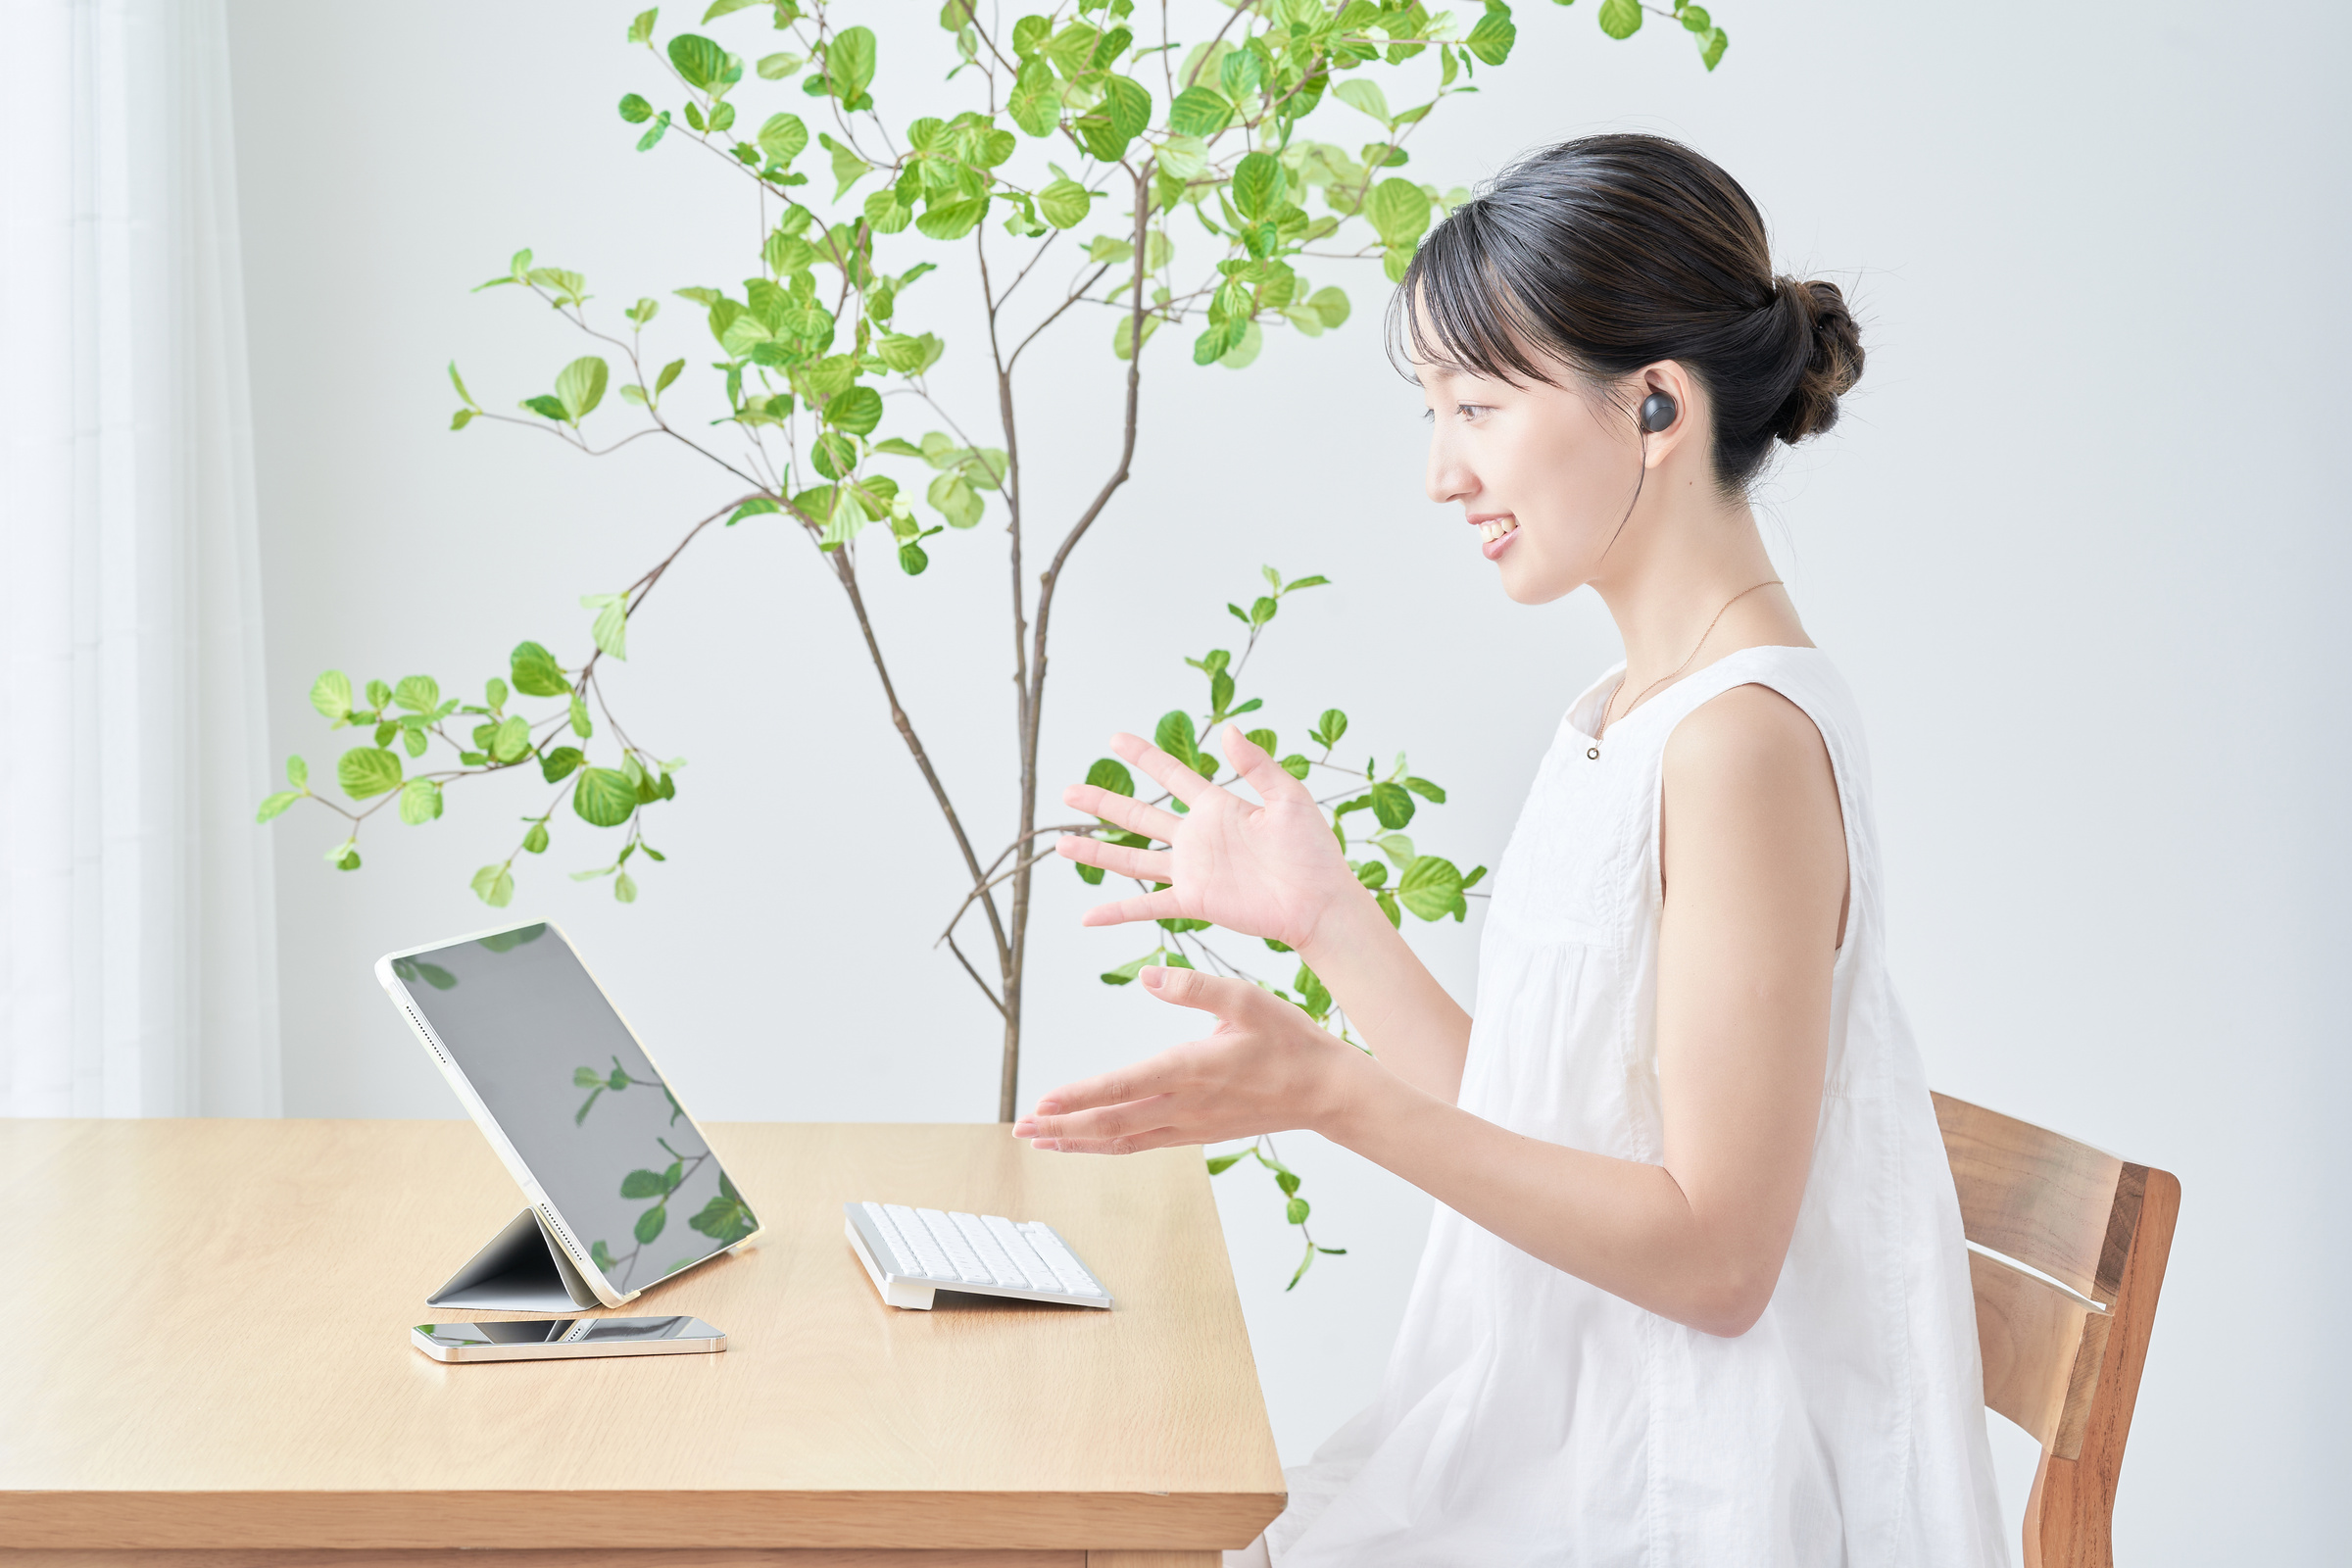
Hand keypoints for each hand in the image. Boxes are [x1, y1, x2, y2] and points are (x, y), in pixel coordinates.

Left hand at [1012, 966, 1367, 1152]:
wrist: (1325, 1090)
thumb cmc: (1288, 1040)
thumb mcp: (1248, 998)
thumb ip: (1195, 987)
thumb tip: (1148, 977)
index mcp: (1192, 1068)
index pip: (1124, 1086)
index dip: (1079, 1097)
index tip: (1042, 1103)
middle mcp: (1185, 1104)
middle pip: (1112, 1124)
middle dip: (1063, 1128)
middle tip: (1022, 1127)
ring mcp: (1190, 1124)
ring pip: (1123, 1141)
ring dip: (1078, 1142)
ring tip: (1040, 1141)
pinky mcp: (1196, 1133)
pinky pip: (1141, 1144)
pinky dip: (1107, 1146)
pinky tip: (1087, 1143)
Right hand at [1057, 725, 1364, 950]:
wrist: (1320, 900)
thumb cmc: (1313, 850)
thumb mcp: (1288, 796)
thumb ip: (1256, 764)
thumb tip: (1229, 730)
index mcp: (1218, 807)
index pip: (1172, 775)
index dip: (1144, 756)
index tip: (1115, 738)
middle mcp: (1197, 837)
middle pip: (1139, 815)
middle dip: (1103, 804)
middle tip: (1068, 791)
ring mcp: (1192, 870)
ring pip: (1132, 859)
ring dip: (1097, 854)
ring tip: (1060, 845)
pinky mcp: (1195, 901)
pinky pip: (1148, 905)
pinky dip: (1118, 911)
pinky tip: (1088, 917)